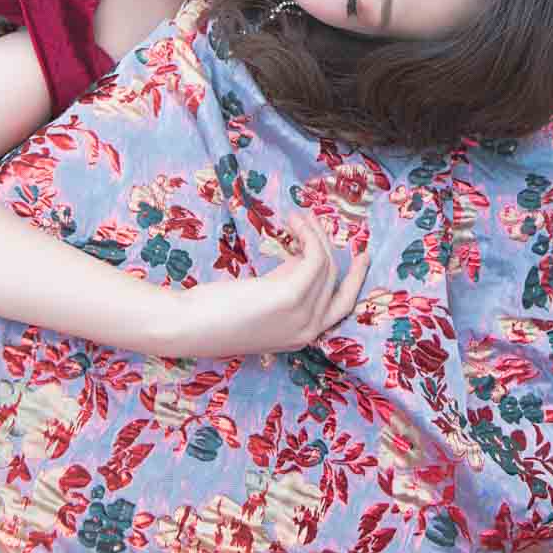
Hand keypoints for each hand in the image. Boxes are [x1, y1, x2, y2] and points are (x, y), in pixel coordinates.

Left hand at [164, 208, 371, 356]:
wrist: (189, 325)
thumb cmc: (216, 313)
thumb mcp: (261, 300)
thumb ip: (285, 285)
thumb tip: (301, 257)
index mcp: (302, 336)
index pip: (342, 306)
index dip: (355, 278)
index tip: (362, 255)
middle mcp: (308, 331)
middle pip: (335, 279)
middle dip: (331, 245)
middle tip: (317, 219)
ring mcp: (302, 317)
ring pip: (326, 264)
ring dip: (313, 233)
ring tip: (296, 216)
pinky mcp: (291, 297)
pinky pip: (315, 257)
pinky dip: (308, 234)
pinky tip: (293, 221)